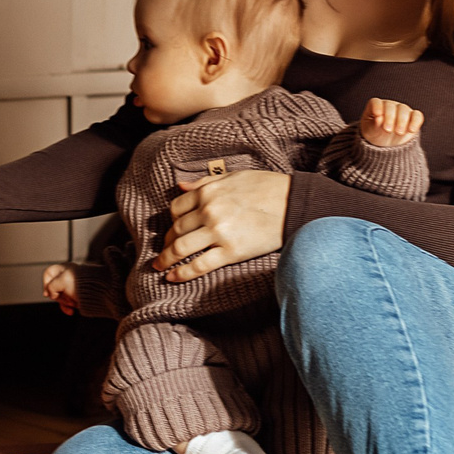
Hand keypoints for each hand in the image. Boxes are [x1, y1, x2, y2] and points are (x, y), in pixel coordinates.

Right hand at [41, 263, 78, 314]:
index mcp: (64, 268)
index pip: (48, 273)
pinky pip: (67, 302)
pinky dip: (68, 307)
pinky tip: (72, 311)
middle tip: (66, 297)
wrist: (101, 292)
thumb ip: (51, 286)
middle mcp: (67, 276)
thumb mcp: (62, 282)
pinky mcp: (77, 295)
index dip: (45, 283)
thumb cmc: (83, 285)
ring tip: (73, 303)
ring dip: (65, 302)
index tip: (48, 293)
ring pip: (60, 296)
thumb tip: (51, 295)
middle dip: (59, 296)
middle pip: (54, 287)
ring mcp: (72, 286)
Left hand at [154, 168, 288, 281]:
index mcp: (208, 192)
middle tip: (164, 251)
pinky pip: (199, 265)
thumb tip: (180, 186)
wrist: (294, 204)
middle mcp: (209, 211)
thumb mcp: (234, 176)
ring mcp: (218, 232)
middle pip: (176, 230)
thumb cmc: (268, 188)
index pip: (176, 209)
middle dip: (167, 242)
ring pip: (181, 248)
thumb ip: (205, 182)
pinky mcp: (230, 252)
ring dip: (166, 259)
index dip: (172, 221)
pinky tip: (172, 278)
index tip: (173, 229)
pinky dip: (182, 273)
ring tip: (159, 266)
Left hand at [360, 97, 422, 148]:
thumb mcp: (371, 131)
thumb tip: (378, 118)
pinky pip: (417, 115)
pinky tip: (412, 130)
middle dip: (390, 118)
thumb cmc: (375, 133)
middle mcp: (389, 105)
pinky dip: (415, 122)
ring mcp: (402, 110)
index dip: (377, 107)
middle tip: (388, 130)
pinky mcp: (413, 117)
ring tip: (399, 133)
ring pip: (403, 109)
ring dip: (402, 121)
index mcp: (376, 106)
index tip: (377, 115)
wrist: (386, 143)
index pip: (375, 102)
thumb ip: (373, 125)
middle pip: (390, 106)